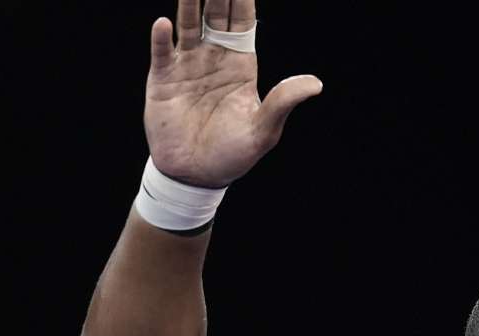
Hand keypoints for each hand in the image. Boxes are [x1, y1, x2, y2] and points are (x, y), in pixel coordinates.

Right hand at [145, 0, 321, 187]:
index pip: (243, 23)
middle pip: (215, 15)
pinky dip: (162, 39)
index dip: (242, 0)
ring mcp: (186, 67)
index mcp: (241, 65)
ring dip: (190, 4)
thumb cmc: (233, 154)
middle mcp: (213, 59)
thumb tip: (316, 84)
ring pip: (188, 25)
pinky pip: (162, 53)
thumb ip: (283, 102)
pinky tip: (165, 24)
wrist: (196, 175)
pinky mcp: (162, 80)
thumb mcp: (264, 130)